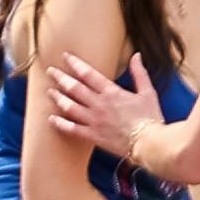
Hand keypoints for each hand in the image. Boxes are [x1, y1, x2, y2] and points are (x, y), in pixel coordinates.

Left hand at [37, 53, 152, 154]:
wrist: (149, 143)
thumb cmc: (150, 118)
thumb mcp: (147, 92)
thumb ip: (139, 73)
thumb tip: (136, 55)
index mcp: (112, 92)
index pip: (88, 74)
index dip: (75, 64)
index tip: (66, 57)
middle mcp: (99, 104)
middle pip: (74, 88)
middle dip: (60, 78)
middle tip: (50, 71)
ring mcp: (94, 120)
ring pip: (69, 107)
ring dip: (58, 98)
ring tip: (49, 91)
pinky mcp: (93, 136)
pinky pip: (72, 129)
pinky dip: (60, 123)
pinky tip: (52, 119)